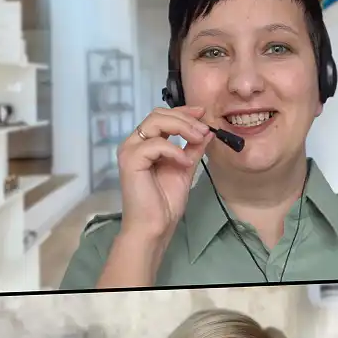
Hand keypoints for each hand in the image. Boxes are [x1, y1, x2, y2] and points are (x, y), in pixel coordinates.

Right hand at [111, 106, 211, 263]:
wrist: (154, 226)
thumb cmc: (165, 202)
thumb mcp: (185, 168)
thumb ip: (193, 149)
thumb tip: (207, 131)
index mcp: (144, 144)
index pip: (161, 117)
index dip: (183, 112)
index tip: (202, 113)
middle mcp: (133, 143)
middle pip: (158, 115)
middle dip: (184, 119)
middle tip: (203, 130)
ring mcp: (129, 150)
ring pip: (155, 122)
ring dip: (182, 128)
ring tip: (198, 139)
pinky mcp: (130, 160)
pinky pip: (155, 144)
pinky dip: (174, 150)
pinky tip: (185, 162)